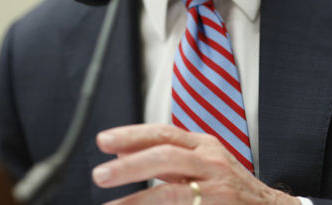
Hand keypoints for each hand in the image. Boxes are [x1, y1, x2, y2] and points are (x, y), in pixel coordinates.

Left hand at [92, 123, 298, 204]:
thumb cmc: (230, 186)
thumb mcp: (201, 162)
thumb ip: (166, 157)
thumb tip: (121, 152)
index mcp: (204, 145)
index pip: (163, 133)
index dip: (131, 135)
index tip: (104, 141)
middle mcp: (211, 162)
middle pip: (166, 156)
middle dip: (130, 165)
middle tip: (101, 174)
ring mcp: (217, 188)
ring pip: (172, 191)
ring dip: (138, 199)